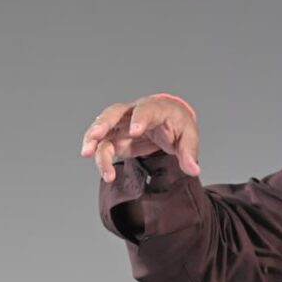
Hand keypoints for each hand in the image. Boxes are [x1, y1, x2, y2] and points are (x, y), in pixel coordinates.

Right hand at [80, 95, 200, 181]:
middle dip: (103, 122)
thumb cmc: (177, 124)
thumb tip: (194, 170)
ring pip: (102, 128)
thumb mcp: (188, 137)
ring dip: (92, 139)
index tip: (135, 131)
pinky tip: (105, 172)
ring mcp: (121, 124)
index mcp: (155, 108)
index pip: (146, 109)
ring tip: (87, 153)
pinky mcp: (115, 138)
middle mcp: (133, 113)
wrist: (168, 121)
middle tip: (96, 135)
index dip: (139, 119)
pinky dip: (100, 157)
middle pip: (114, 112)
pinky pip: (102, 145)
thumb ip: (189, 153)